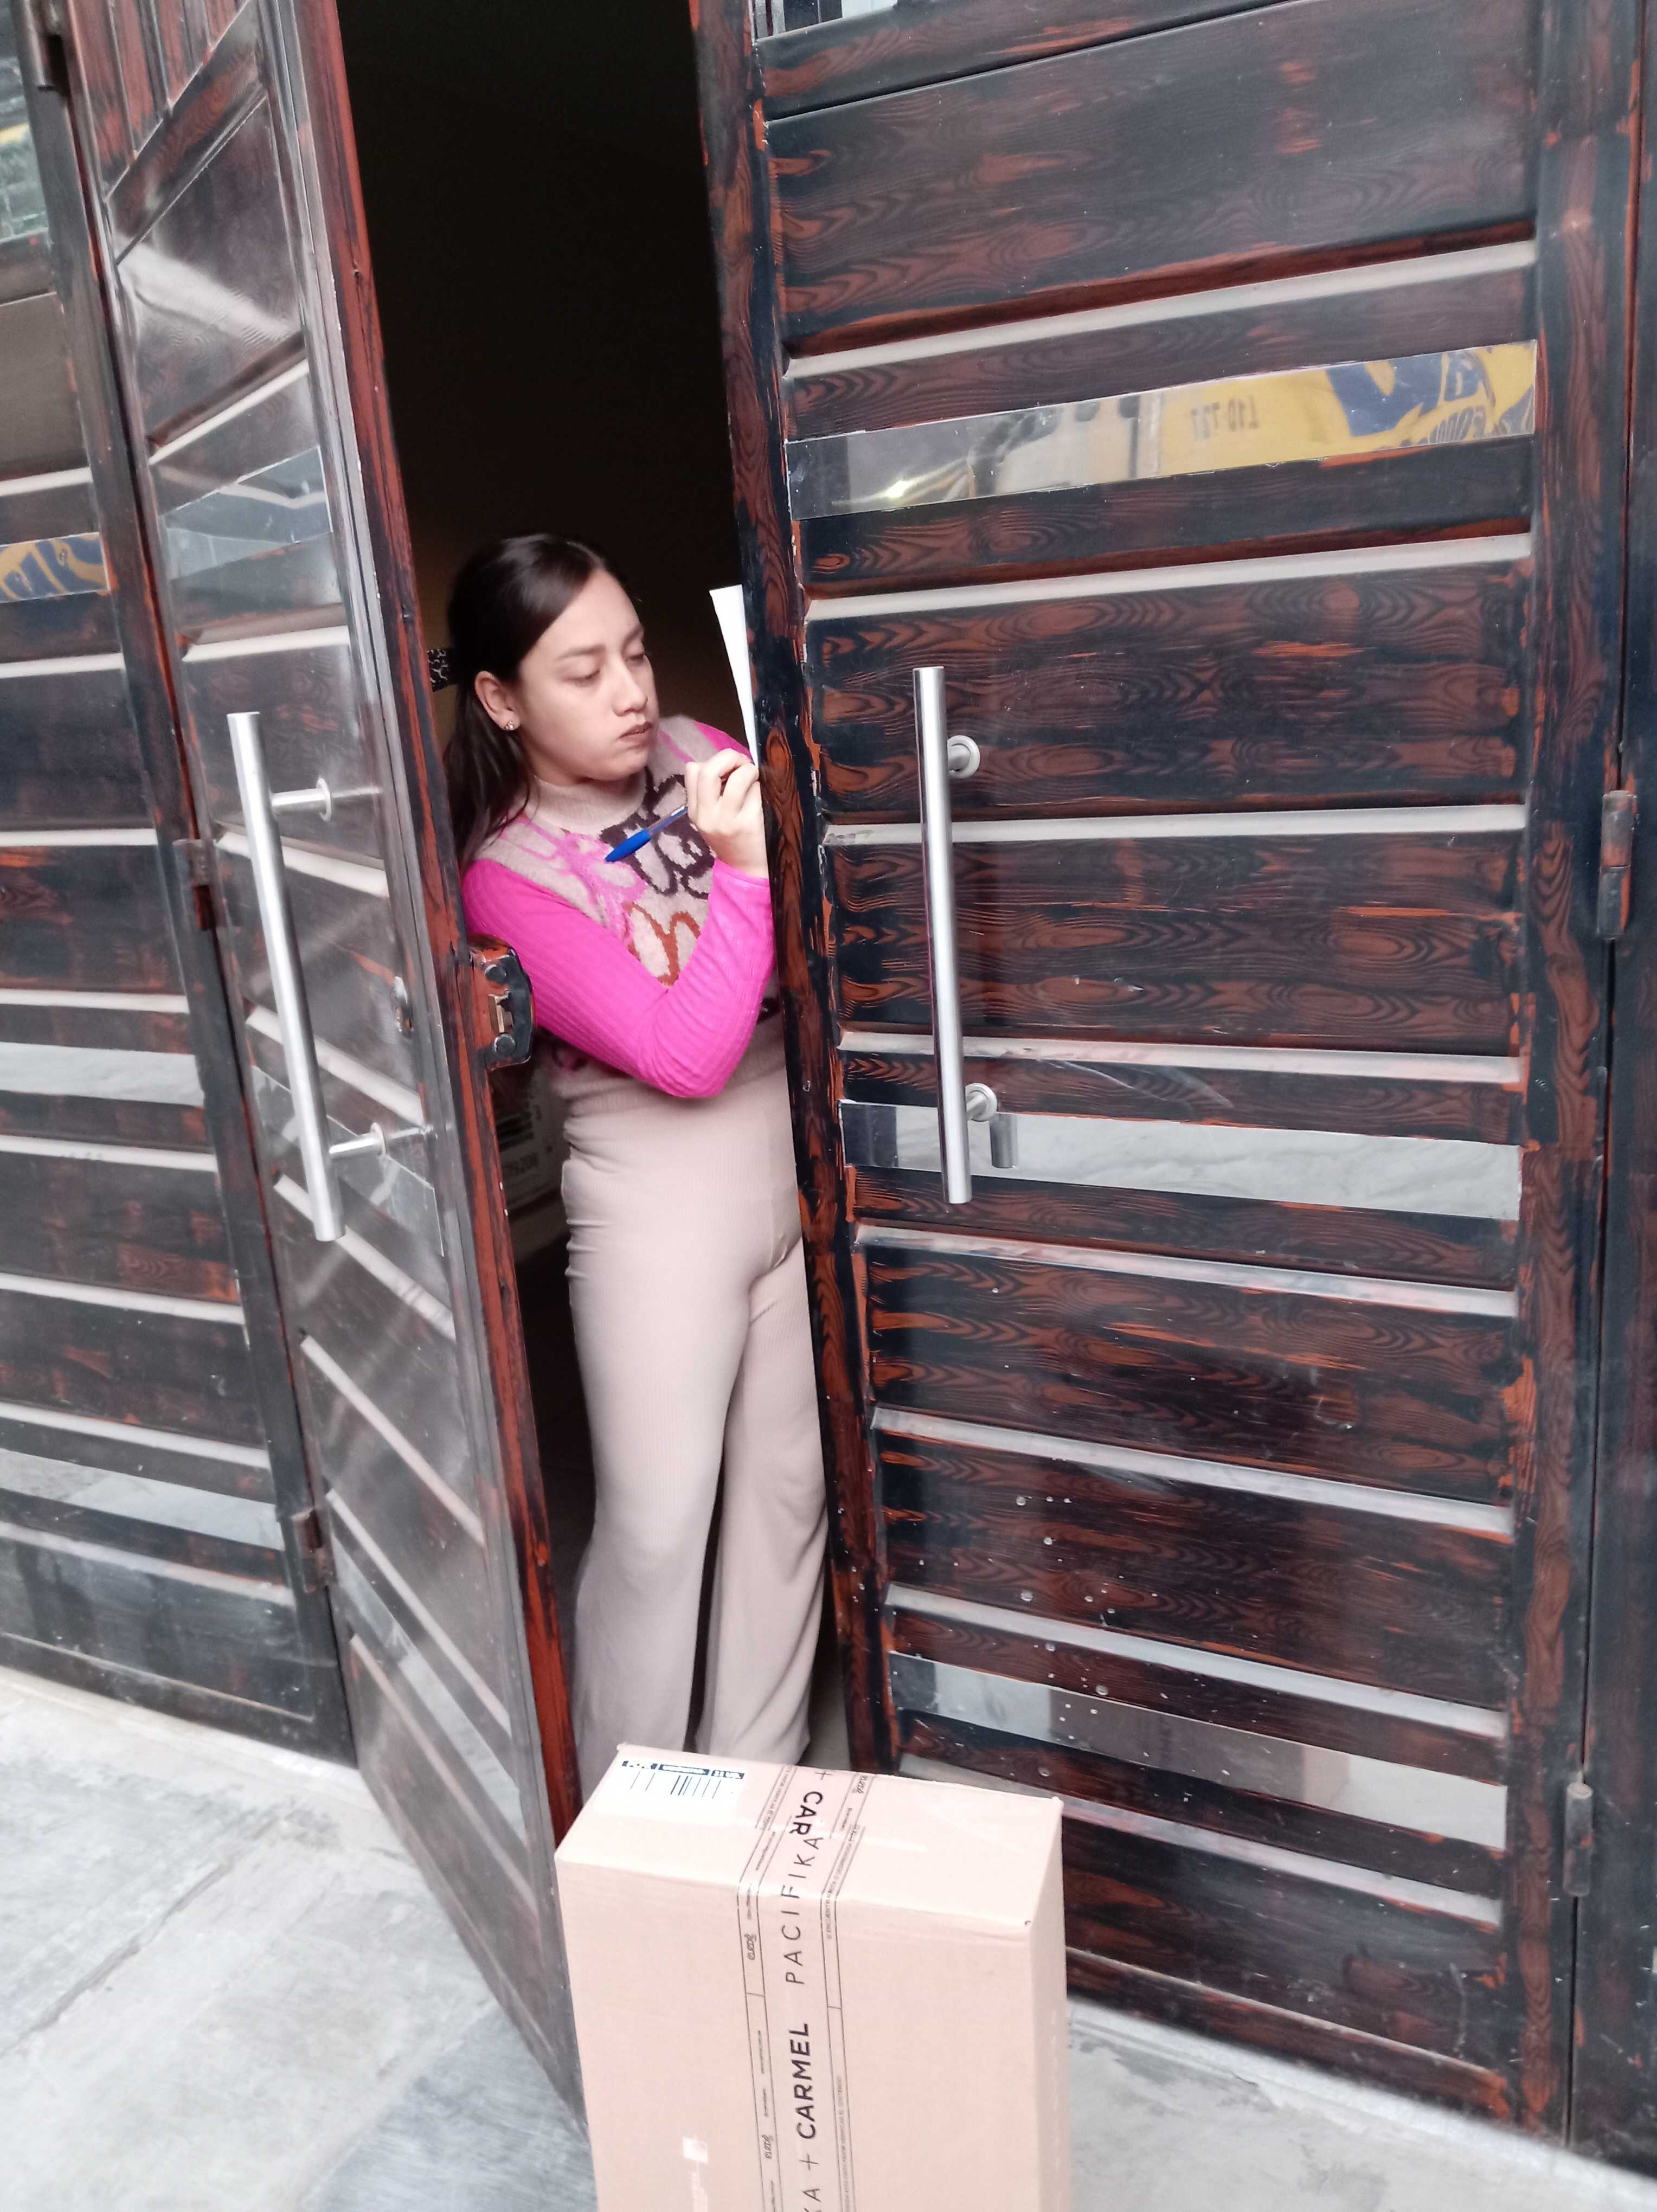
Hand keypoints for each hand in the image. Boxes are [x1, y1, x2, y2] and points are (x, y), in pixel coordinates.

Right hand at [685, 752, 767, 878]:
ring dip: (749, 770)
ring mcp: (727, 820)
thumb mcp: (711, 817)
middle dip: (730, 757)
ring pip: (737, 776)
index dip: (713, 761)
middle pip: (709, 769)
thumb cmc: (732, 837)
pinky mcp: (749, 823)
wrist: (746, 869)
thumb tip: (727, 762)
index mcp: (694, 810)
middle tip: (743, 764)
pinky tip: (761, 796)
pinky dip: (760, 786)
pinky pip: (755, 790)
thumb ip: (711, 791)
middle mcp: (707, 815)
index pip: (692, 769)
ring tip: (754, 779)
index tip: (728, 769)